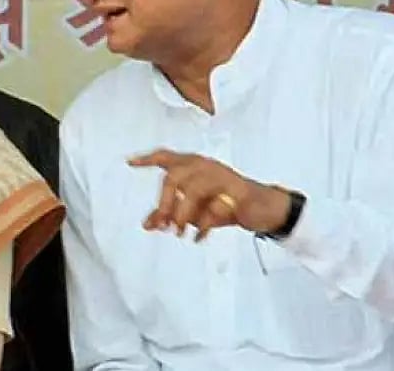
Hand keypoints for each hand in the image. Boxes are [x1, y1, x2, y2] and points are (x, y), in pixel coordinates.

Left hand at [128, 149, 290, 240]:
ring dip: (183, 213)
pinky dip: (203, 225)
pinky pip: (216, 208)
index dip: (147, 159)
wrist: (264, 208)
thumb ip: (171, 213)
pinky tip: (199, 236)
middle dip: (165, 202)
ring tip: (180, 232)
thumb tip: (148, 224)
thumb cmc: (225, 202)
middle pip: (175, 176)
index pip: (167, 157)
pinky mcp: (238, 193)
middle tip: (163, 225)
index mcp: (194, 166)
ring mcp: (223, 177)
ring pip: (194, 189)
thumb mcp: (195, 209)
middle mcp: (206, 167)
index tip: (130, 162)